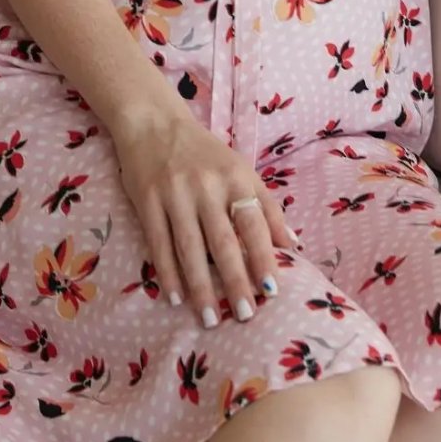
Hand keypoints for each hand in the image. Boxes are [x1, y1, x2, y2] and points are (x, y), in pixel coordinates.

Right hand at [110, 106, 298, 328]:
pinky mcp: (148, 200)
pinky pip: (159, 243)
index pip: (254, 223)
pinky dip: (168, 273)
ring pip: (191, 248)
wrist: (154, 123)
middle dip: (235, 280)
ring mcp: (176, 193)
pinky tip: (176, 298)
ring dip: (201, 287)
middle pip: (224, 241)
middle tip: (244, 314)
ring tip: (211, 318)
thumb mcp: (241, 170)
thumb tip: (293, 246)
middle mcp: (207, 186)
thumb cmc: (205, 153)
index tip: (271, 291)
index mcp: (236, 177)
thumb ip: (266, 207)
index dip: (263, 256)